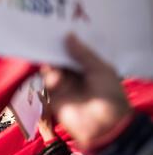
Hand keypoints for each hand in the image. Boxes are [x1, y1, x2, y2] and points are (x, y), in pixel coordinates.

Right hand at [40, 33, 132, 149]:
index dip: (67, 42)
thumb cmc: (108, 95)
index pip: (74, 52)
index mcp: (89, 68)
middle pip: (60, 59)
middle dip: (54, 50)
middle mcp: (75, 75)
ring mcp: (64, 86)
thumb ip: (82, 53)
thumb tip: (68, 35)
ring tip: (51, 58)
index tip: (57, 28)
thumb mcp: (100, 69)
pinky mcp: (54, 97)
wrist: (104, 126)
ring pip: (51, 69)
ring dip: (51, 64)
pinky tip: (52, 75)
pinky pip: (46, 84)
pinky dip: (47, 78)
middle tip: (45, 37)